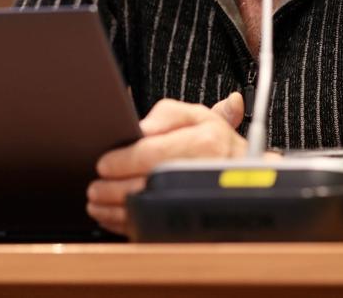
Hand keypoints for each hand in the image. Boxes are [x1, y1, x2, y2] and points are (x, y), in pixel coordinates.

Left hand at [86, 92, 246, 235]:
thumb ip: (166, 115)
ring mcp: (197, 199)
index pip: (153, 154)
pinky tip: (114, 216)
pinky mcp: (191, 219)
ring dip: (116, 210)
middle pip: (147, 185)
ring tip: (98, 202)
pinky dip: (129, 225)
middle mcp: (202, 172)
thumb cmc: (216, 142)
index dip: (123, 161)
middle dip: (113, 189)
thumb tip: (142, 128)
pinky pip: (157, 227)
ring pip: (150, 210)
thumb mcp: (195, 114)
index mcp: (204, 141)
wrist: (247, 174)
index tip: (104, 164)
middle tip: (94, 188)